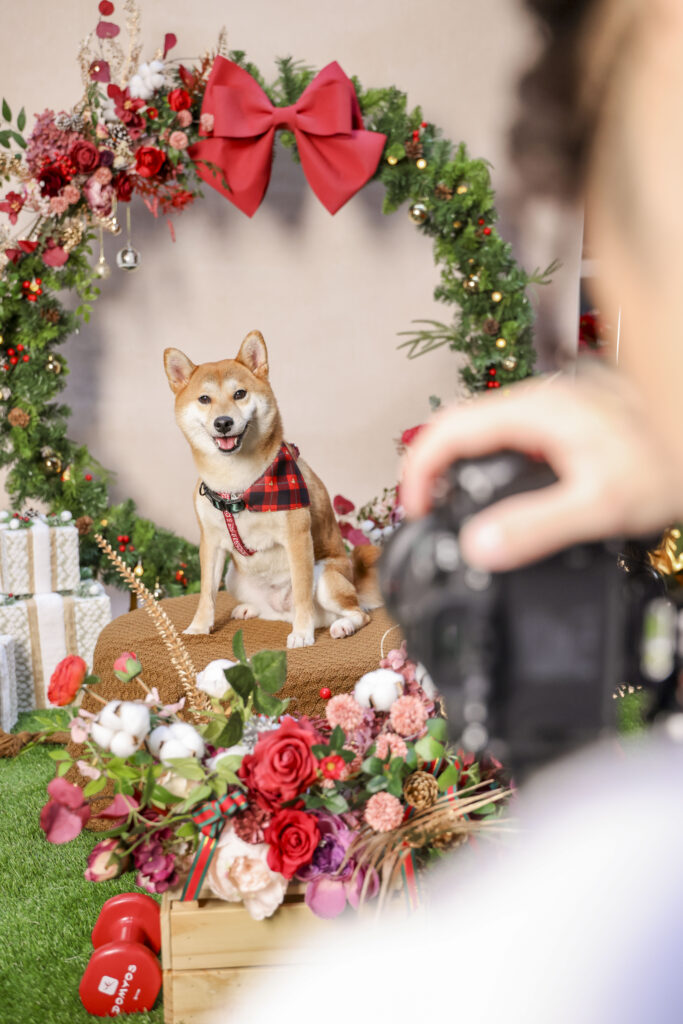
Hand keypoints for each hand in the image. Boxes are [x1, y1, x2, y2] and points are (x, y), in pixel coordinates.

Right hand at [401, 369, 680, 570]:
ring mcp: (552, 408)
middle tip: (424, 510)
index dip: (419, 470)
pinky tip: (496, 490)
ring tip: (449, 503)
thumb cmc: (667, 462)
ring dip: (457, 464)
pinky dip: (486, 462)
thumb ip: (536, 527)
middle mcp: (540, 401)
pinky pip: (508, 435)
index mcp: (537, 411)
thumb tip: (479, 547)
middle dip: (430, 467)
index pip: (449, 429)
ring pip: (483, 428)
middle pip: (459, 425)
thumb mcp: (602, 506)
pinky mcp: (564, 421)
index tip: (414, 508)